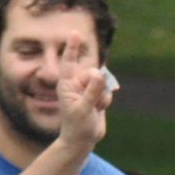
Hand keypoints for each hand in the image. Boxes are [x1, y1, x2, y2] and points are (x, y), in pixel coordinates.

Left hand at [52, 37, 111, 151]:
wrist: (82, 141)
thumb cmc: (76, 127)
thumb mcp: (84, 109)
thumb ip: (92, 91)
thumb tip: (100, 74)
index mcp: (67, 85)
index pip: (69, 62)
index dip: (72, 47)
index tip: (74, 33)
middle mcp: (76, 84)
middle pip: (93, 72)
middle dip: (98, 85)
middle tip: (94, 101)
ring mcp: (87, 90)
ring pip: (103, 82)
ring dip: (103, 95)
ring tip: (95, 108)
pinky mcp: (97, 96)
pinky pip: (108, 90)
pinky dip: (107, 100)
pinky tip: (100, 109)